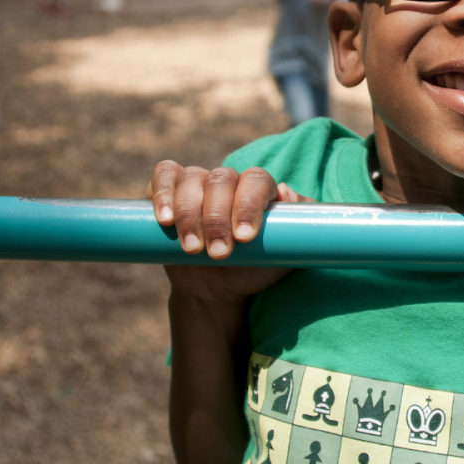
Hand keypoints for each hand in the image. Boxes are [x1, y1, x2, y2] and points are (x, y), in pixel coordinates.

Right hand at [146, 161, 311, 311]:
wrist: (219, 287)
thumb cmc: (256, 267)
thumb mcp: (287, 252)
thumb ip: (301, 225)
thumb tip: (286, 193)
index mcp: (257, 188)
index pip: (256, 180)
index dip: (249, 204)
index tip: (246, 237)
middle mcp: (227, 181)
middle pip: (221, 179)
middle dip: (218, 218)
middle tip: (219, 253)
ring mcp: (197, 183)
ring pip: (192, 179)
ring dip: (190, 214)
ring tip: (192, 249)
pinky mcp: (169, 192)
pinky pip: (163, 176)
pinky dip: (161, 193)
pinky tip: (166, 219)